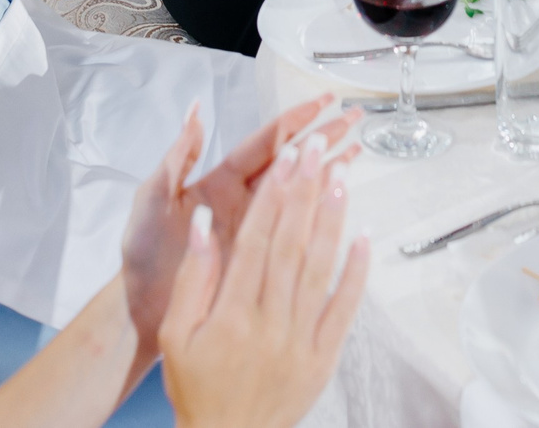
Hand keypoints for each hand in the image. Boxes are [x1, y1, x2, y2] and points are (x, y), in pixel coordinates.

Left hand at [122, 97, 357, 344]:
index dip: (293, 122)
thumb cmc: (143, 255)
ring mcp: (255, 228)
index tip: (322, 102)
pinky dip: (319, 209)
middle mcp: (243, 200)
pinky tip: (340, 197)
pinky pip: (296, 227)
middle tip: (354, 117)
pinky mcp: (261, 256)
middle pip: (290, 161)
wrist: (143, 309)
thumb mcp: (152, 201)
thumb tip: (195, 112)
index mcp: (220, 181)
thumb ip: (177, 159)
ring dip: (327, 168)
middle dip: (321, 137)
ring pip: (299, 190)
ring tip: (358, 148)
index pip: (264, 143)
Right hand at [157, 135, 369, 427]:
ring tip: (340, 177)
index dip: (273, 195)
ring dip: (331, 220)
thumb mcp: (175, 335)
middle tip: (316, 150)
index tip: (285, 159)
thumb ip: (193, 277)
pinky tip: (363, 236)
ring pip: (320, 269)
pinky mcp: (323, 357)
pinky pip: (344, 309)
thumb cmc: (197, 388)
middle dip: (305, 191)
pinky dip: (357, 272)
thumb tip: (205, 222)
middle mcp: (269, 323)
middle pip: (291, 244)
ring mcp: (301, 340)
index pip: (256, 240)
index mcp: (231, 314)